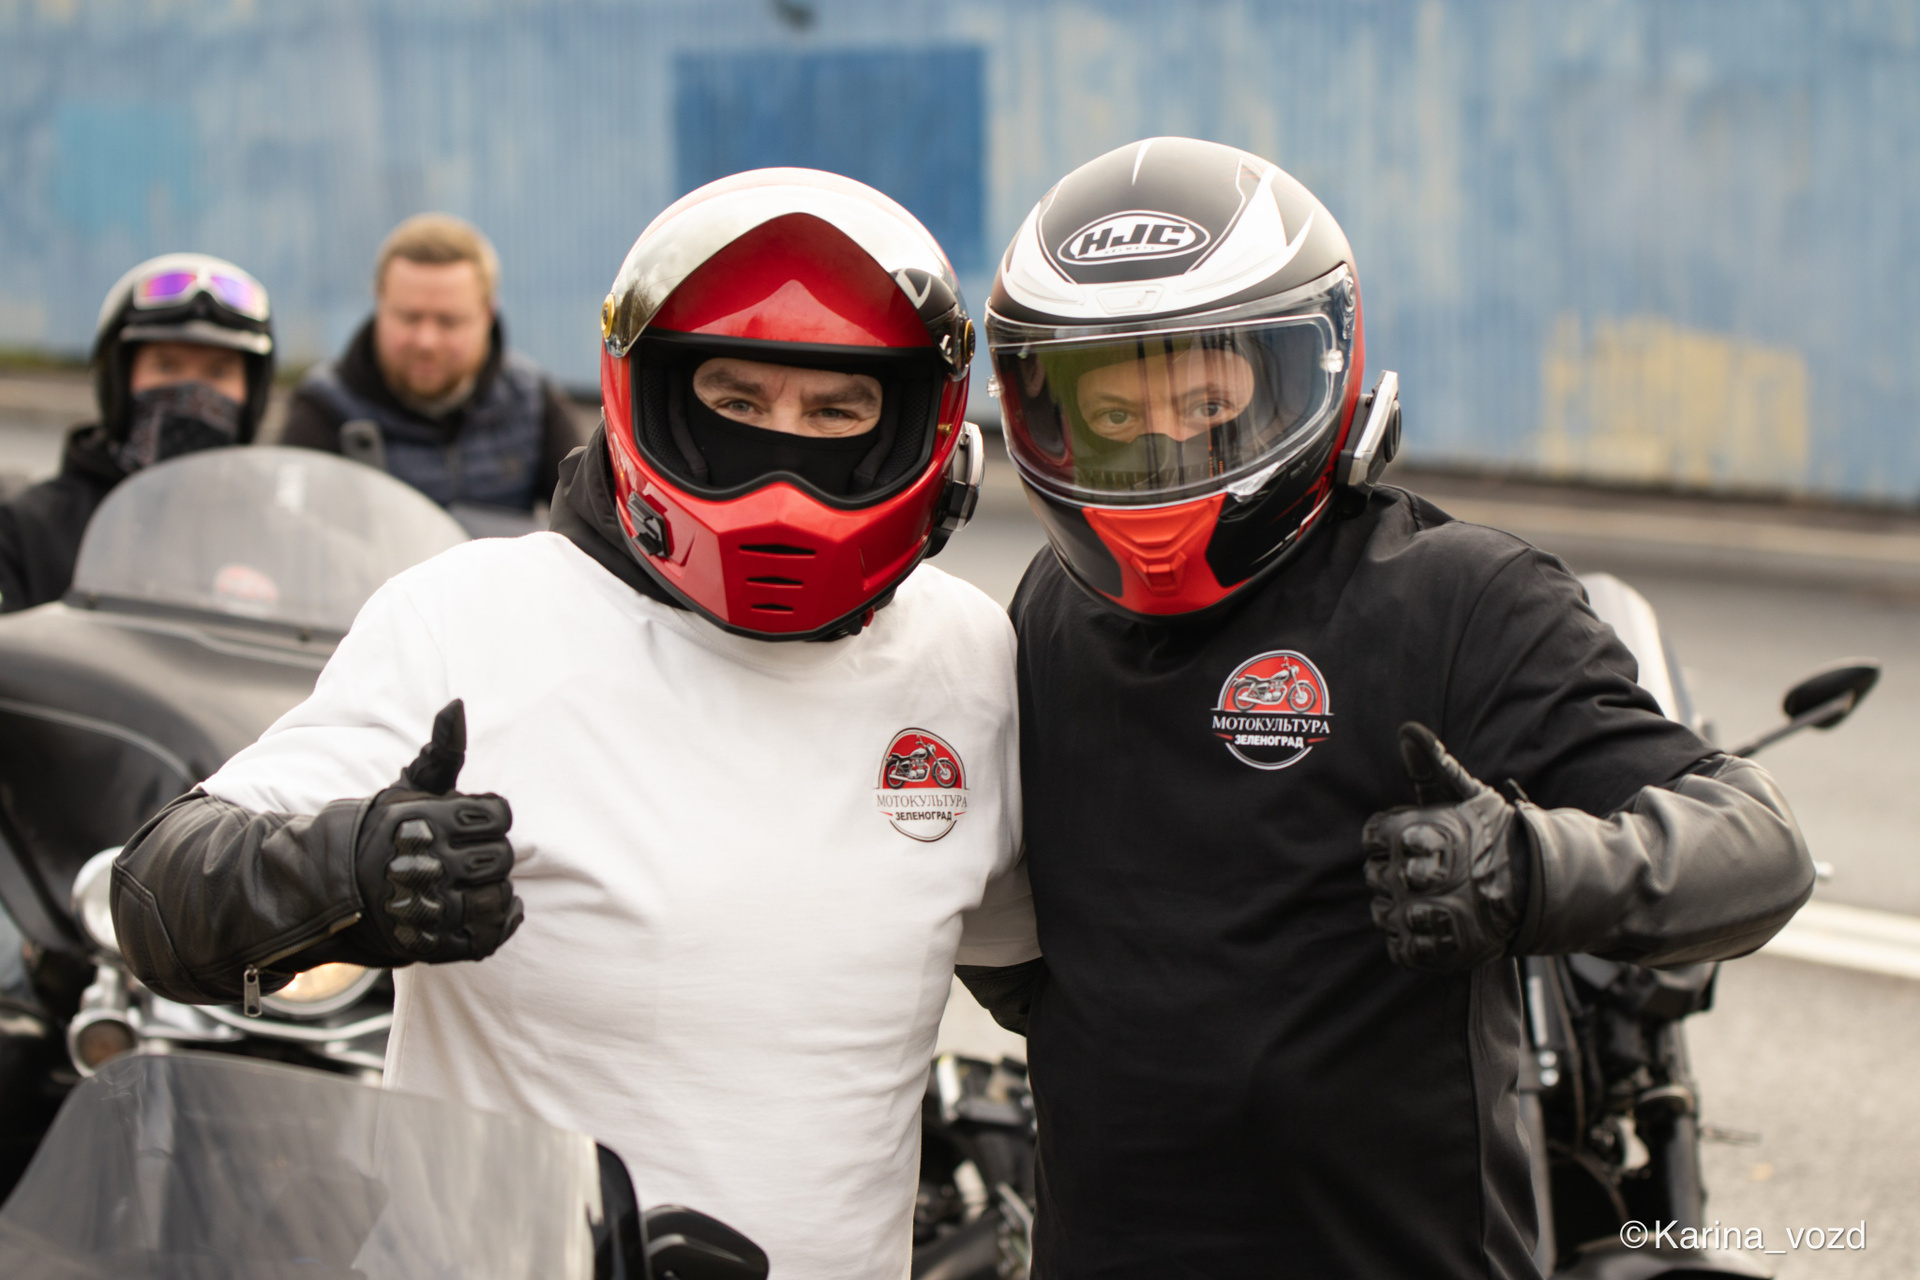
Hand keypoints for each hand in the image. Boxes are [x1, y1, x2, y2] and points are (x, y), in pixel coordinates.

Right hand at [350, 700, 522, 963]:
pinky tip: (486, 906)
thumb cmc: (385, 833)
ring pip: (496, 898)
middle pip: (500, 857)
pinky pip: (487, 936)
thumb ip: (441, 752)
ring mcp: (424, 909)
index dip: (492, 817)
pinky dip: (498, 922)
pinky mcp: (429, 944)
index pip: (497, 815)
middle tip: (469, 854)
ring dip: (495, 890)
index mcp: (421, 822)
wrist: (337, 892)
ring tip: (474, 882)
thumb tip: (457, 706)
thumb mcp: (409, 789)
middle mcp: (422, 866)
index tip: (474, 822)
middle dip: (491, 853)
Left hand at [1361, 723, 1526, 971]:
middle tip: (1432, 874)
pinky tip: (1437, 927)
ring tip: (1437, 900)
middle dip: (1397, 874)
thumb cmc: (1498, 838)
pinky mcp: (1430, 952)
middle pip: (1374, 876)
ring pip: (1383, 913)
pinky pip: (1399, 947)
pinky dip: (1413, 941)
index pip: (1372, 837)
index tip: (1420, 844)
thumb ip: (1434, 764)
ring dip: (1402, 908)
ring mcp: (1420, 916)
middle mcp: (1410, 875)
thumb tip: (1408, 729)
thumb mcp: (1468, 796)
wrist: (1542, 890)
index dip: (1392, 841)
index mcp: (1412, 834)